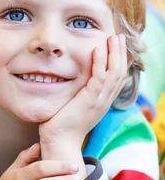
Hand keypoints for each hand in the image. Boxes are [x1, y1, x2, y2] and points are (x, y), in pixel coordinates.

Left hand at [40, 34, 127, 151]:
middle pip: (120, 73)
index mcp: (101, 102)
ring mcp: (98, 101)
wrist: (58, 142)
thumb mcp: (71, 107)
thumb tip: (67, 82)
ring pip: (114, 72)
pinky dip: (100, 62)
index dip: (119, 61)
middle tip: (120, 37)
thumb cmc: (59, 126)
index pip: (116, 78)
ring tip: (114, 37)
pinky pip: (99, 78)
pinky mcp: (89, 100)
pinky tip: (97, 49)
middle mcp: (104, 101)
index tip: (117, 46)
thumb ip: (75, 95)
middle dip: (120, 53)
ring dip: (114, 53)